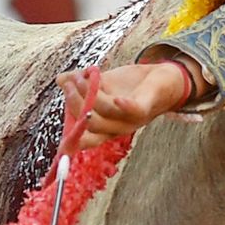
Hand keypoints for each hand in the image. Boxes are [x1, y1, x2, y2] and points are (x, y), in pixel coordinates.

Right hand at [60, 57, 196, 139]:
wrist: (164, 77)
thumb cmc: (132, 85)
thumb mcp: (102, 82)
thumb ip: (82, 83)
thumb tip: (60, 79)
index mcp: (105, 126)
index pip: (86, 140)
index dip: (72, 145)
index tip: (61, 148)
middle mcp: (117, 127)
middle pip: (89, 123)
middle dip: (75, 103)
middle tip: (70, 83)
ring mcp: (131, 119)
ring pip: (104, 113)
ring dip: (89, 94)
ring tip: (83, 76)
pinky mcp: (145, 107)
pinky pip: (133, 110)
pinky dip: (124, 106)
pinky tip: (116, 98)